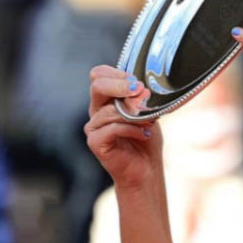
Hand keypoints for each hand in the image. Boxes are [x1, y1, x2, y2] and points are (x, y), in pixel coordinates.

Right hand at [84, 65, 160, 188]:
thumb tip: (143, 87)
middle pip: (97, 86)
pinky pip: (112, 128)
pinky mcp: (95, 142)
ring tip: (149, 124)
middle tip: (140, 90)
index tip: (138, 82)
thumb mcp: (147, 112)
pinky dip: (131, 130)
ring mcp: (93, 127)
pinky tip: (143, 135)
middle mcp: (96, 110)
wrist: (146, 169)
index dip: (117, 73)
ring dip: (134, 115)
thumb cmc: (145, 139)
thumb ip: (141, 98)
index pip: (100, 74)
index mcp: (106, 99)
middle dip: (121, 85)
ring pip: (110, 110)